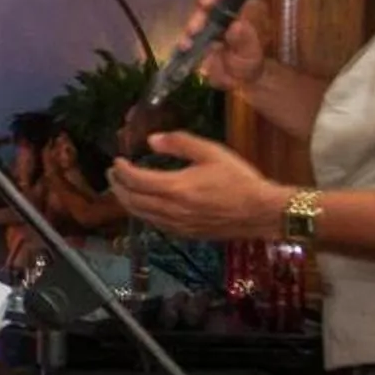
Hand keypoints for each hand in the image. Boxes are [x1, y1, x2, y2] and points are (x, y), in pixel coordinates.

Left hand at [108, 134, 287, 241]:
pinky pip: (154, 224)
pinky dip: (142, 213)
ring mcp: (177, 225)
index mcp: (175, 187)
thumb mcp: (211, 152)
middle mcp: (171, 210)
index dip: (121, 170)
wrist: (261, 212)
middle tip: (113, 174)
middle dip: (118, 186)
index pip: (135, 180)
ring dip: (126, 201)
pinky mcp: (185, 234)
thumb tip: (152, 140)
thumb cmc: (238, 179)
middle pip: (132, 200)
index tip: (117, 160)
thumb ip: (179, 143)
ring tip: (122, 188)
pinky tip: (144, 205)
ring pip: (140, 215)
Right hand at [182, 0, 270, 89]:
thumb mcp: (253, 51)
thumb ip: (246, 39)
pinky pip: (186, 34)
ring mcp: (206, 23)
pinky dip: (185, 38)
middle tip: (205, 3)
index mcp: (241, 7)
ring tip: (193, 30)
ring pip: (196, 12)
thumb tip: (237, 26)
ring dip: (194, 19)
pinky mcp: (194, 38)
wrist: (238, 81)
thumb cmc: (250, 60)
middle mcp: (221, 10)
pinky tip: (185, 45)